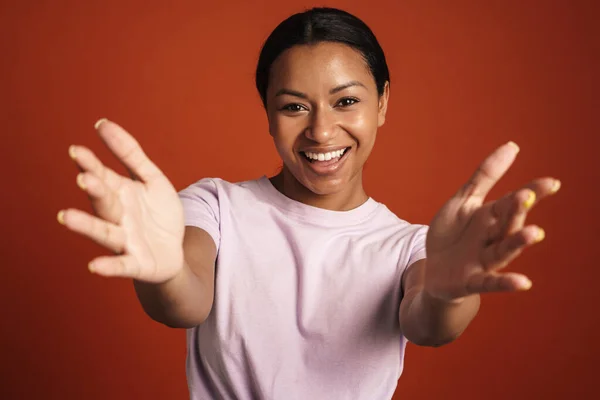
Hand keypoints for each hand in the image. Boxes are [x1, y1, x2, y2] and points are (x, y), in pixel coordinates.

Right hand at [58, 119, 184, 282]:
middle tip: (84, 178)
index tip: (76, 150)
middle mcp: (118, 216)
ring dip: (87, 225)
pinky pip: (122, 265)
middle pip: (104, 201)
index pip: (102, 176)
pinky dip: (109, 266)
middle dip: (95, 190)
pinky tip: (94, 266)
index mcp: (120, 193)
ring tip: (66, 217)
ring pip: (104, 232)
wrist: (176, 251)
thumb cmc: (159, 213)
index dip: (90, 164)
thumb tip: (102, 124)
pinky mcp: (137, 263)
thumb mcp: (152, 179)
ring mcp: (125, 240)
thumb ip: (130, 153)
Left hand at [424, 141, 559, 301]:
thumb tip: (512, 146)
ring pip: (504, 251)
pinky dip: (505, 283)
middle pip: (508, 223)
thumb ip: (486, 176)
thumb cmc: (453, 234)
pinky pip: (490, 283)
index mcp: (491, 217)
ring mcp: (484, 261)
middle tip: (527, 195)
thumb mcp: (464, 201)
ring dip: (518, 242)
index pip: (512, 201)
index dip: (531, 192)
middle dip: (517, 210)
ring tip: (535, 233)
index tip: (552, 182)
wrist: (434, 270)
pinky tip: (523, 282)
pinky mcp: (471, 281)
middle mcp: (493, 239)